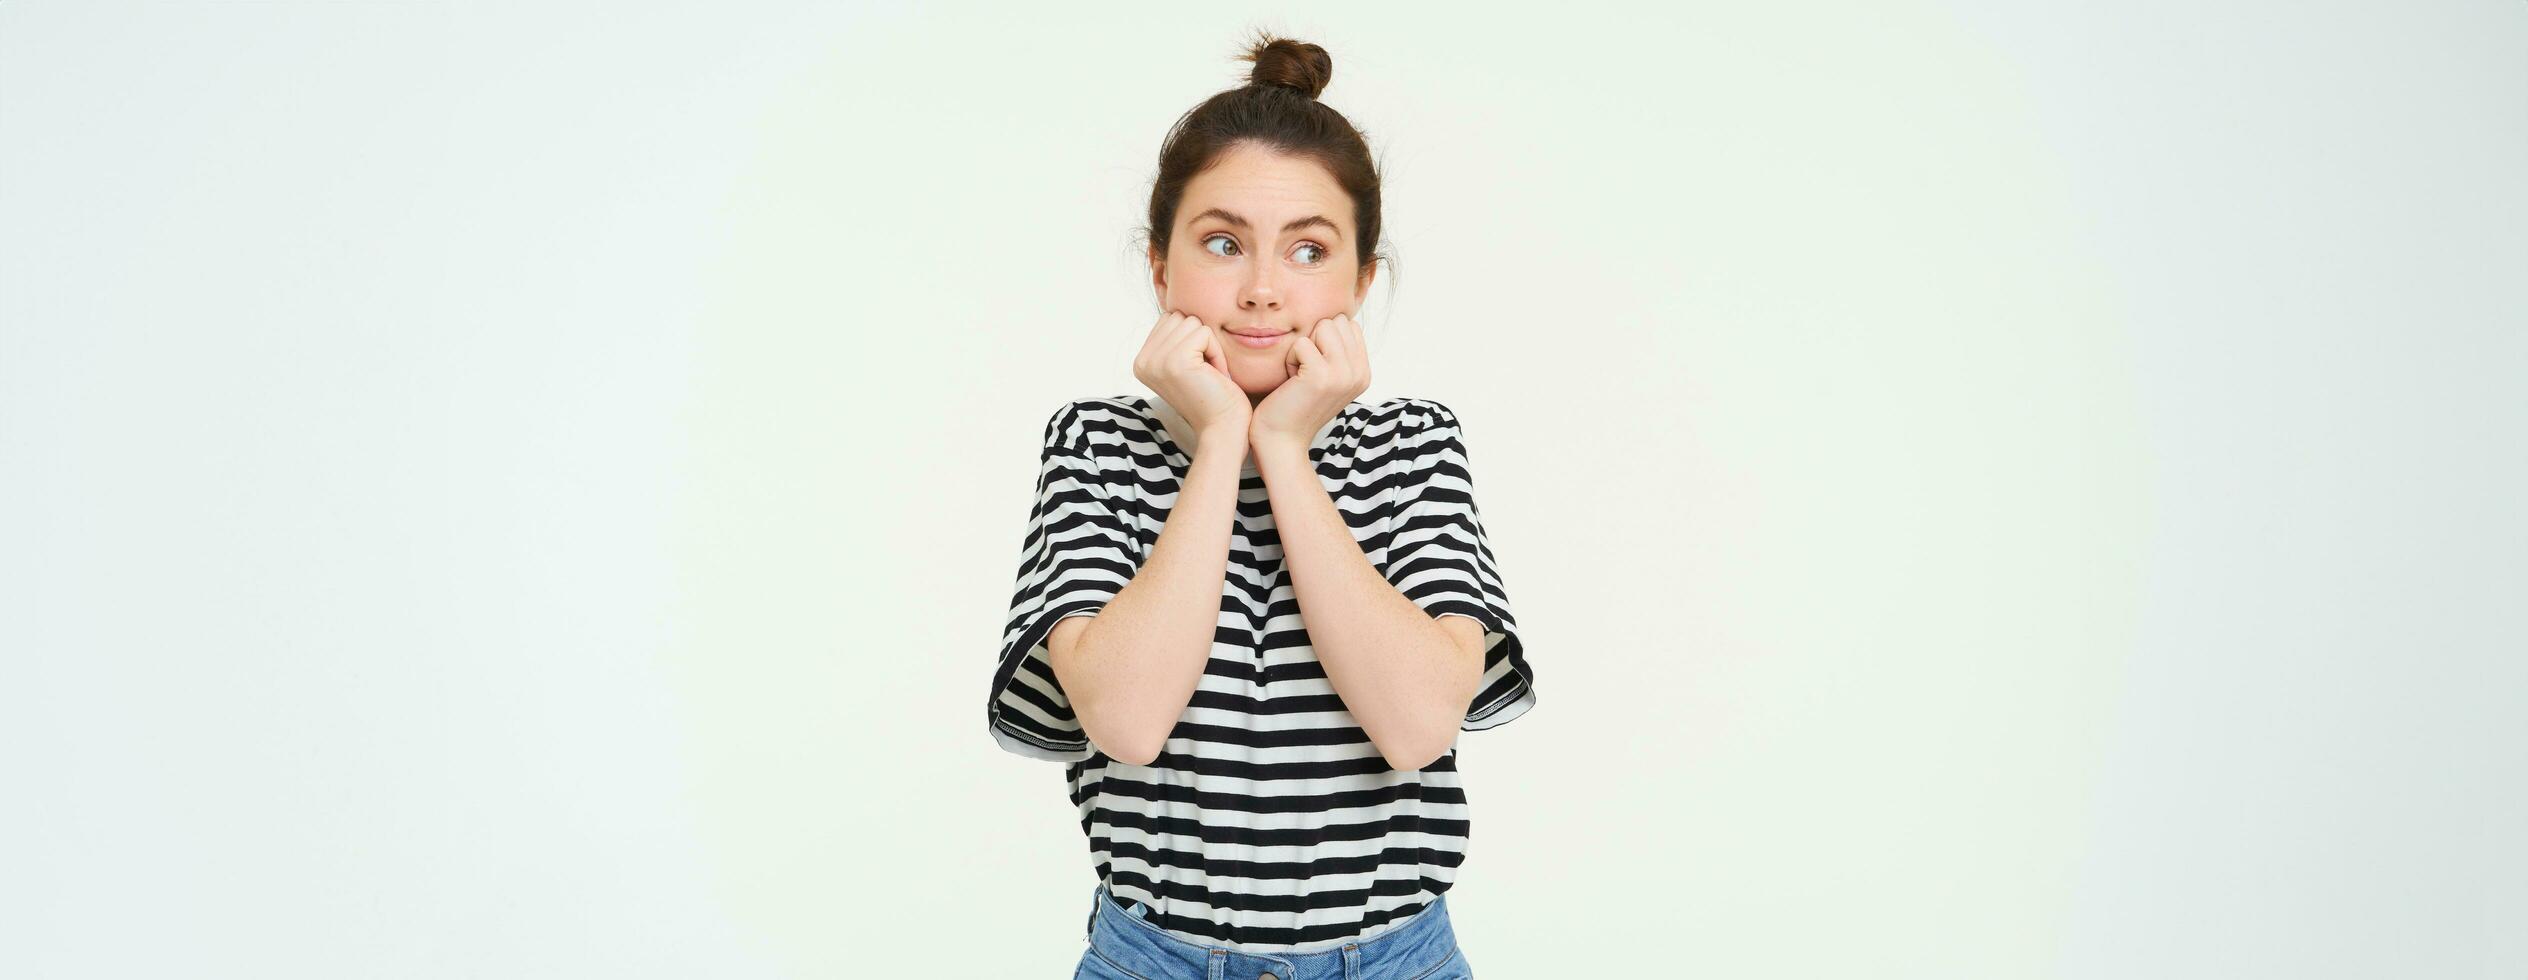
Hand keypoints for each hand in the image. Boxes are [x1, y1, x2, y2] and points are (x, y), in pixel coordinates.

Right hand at [1131, 310, 1249, 435]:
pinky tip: (1214, 376)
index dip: (1192, 339)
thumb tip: (1176, 305)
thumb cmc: (1212, 397)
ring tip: (1209, 374)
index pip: (1170, 319)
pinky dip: (1216, 352)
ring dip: (1210, 346)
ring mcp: (1156, 361)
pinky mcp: (1175, 361)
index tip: (1196, 370)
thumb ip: (1174, 339)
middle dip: (1200, 340)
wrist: (1222, 429)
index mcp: (1141, 360)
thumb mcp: (1185, 364)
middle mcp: (1142, 360)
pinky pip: (1204, 333)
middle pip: (1180, 316)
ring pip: (1192, 322)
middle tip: (1205, 372)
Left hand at [1251, 313, 1369, 452]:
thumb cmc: (1295, 404)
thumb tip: (1338, 317)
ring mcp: (1344, 374)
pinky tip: (1290, 382)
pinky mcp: (1322, 376)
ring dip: (1302, 347)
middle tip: (1305, 371)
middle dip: (1314, 340)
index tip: (1315, 368)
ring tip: (1299, 375)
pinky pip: (1301, 343)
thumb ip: (1339, 351)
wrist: (1281, 440)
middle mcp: (1359, 373)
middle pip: (1336, 321)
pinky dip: (1289, 359)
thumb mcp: (1327, 376)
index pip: (1348, 325)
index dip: (1324, 339)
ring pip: (1322, 326)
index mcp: (1364, 372)